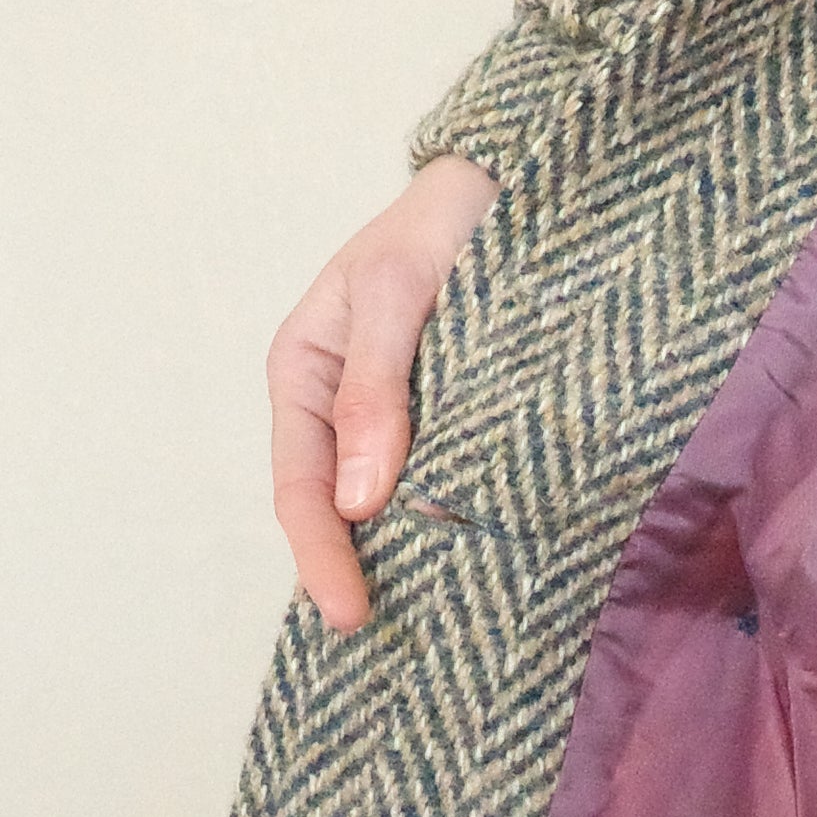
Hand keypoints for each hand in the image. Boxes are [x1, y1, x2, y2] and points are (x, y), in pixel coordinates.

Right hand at [267, 157, 501, 633]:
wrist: (514, 178)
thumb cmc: (442, 219)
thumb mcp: (399, 291)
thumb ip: (377, 388)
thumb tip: (364, 500)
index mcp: (303, 370)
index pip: (301, 487)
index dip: (322, 557)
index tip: (353, 613)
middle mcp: (340, 400)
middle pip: (337, 507)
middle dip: (358, 570)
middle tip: (392, 638)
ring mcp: (396, 410)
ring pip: (389, 500)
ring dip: (408, 551)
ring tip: (440, 613)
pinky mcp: (452, 411)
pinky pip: (442, 476)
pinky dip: (452, 516)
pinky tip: (481, 552)